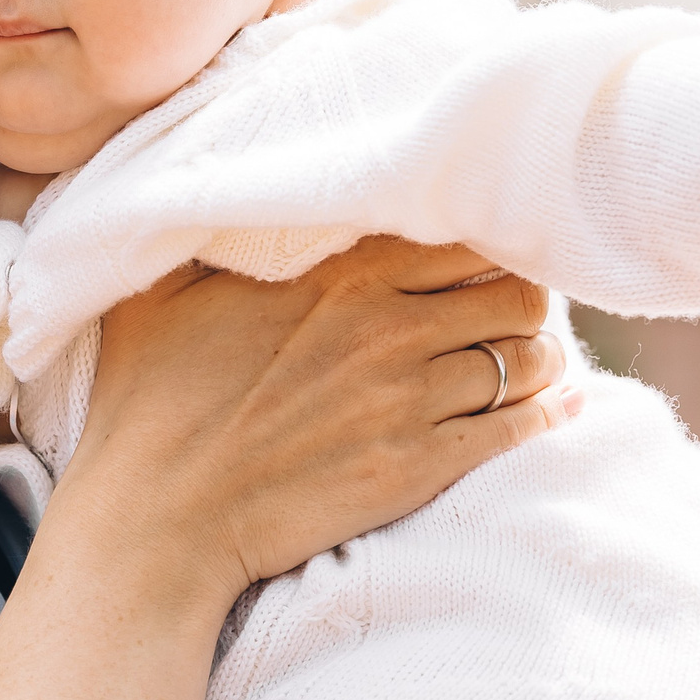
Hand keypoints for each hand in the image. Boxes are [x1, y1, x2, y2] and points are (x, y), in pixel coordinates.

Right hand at [65, 238, 578, 604]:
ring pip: (528, 357)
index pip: (457, 229)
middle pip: (512, 289)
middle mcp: (385, 324)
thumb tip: (222, 181)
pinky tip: (551, 408)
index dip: (480, 240)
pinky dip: (546, 413)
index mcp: (334, 270)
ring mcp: (408, 399)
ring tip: (524, 359)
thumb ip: (210, 232)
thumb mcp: (160, 290)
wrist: (159, 518)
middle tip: (507, 309)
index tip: (474, 256)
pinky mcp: (420, 466)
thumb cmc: (148, 401)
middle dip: (520, 296)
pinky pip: (519, 427)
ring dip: (537, 356)